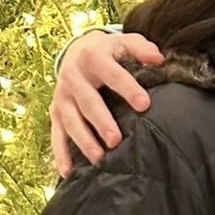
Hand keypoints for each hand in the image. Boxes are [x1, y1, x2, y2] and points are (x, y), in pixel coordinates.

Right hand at [49, 30, 162, 174]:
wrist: (78, 50)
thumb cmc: (112, 52)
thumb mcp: (126, 43)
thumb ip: (142, 48)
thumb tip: (159, 58)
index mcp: (94, 59)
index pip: (112, 74)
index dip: (128, 88)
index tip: (144, 104)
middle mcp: (74, 78)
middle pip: (88, 102)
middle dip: (101, 121)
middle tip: (116, 140)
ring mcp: (63, 97)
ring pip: (70, 121)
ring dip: (83, 140)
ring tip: (99, 158)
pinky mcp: (56, 112)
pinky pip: (56, 135)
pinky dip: (61, 154)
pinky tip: (69, 172)